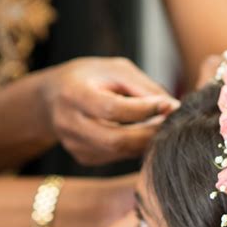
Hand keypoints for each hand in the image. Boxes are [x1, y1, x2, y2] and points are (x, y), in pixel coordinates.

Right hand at [39, 57, 179, 164]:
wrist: (53, 97)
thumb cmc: (91, 77)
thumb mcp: (116, 70)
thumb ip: (144, 87)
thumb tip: (173, 107)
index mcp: (74, 94)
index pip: (112, 108)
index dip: (145, 109)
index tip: (169, 104)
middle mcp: (69, 123)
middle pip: (117, 140)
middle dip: (150, 133)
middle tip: (171, 122)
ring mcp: (74, 145)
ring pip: (120, 152)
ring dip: (146, 141)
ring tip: (160, 125)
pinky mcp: (83, 157)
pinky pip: (117, 156)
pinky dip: (135, 146)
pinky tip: (141, 133)